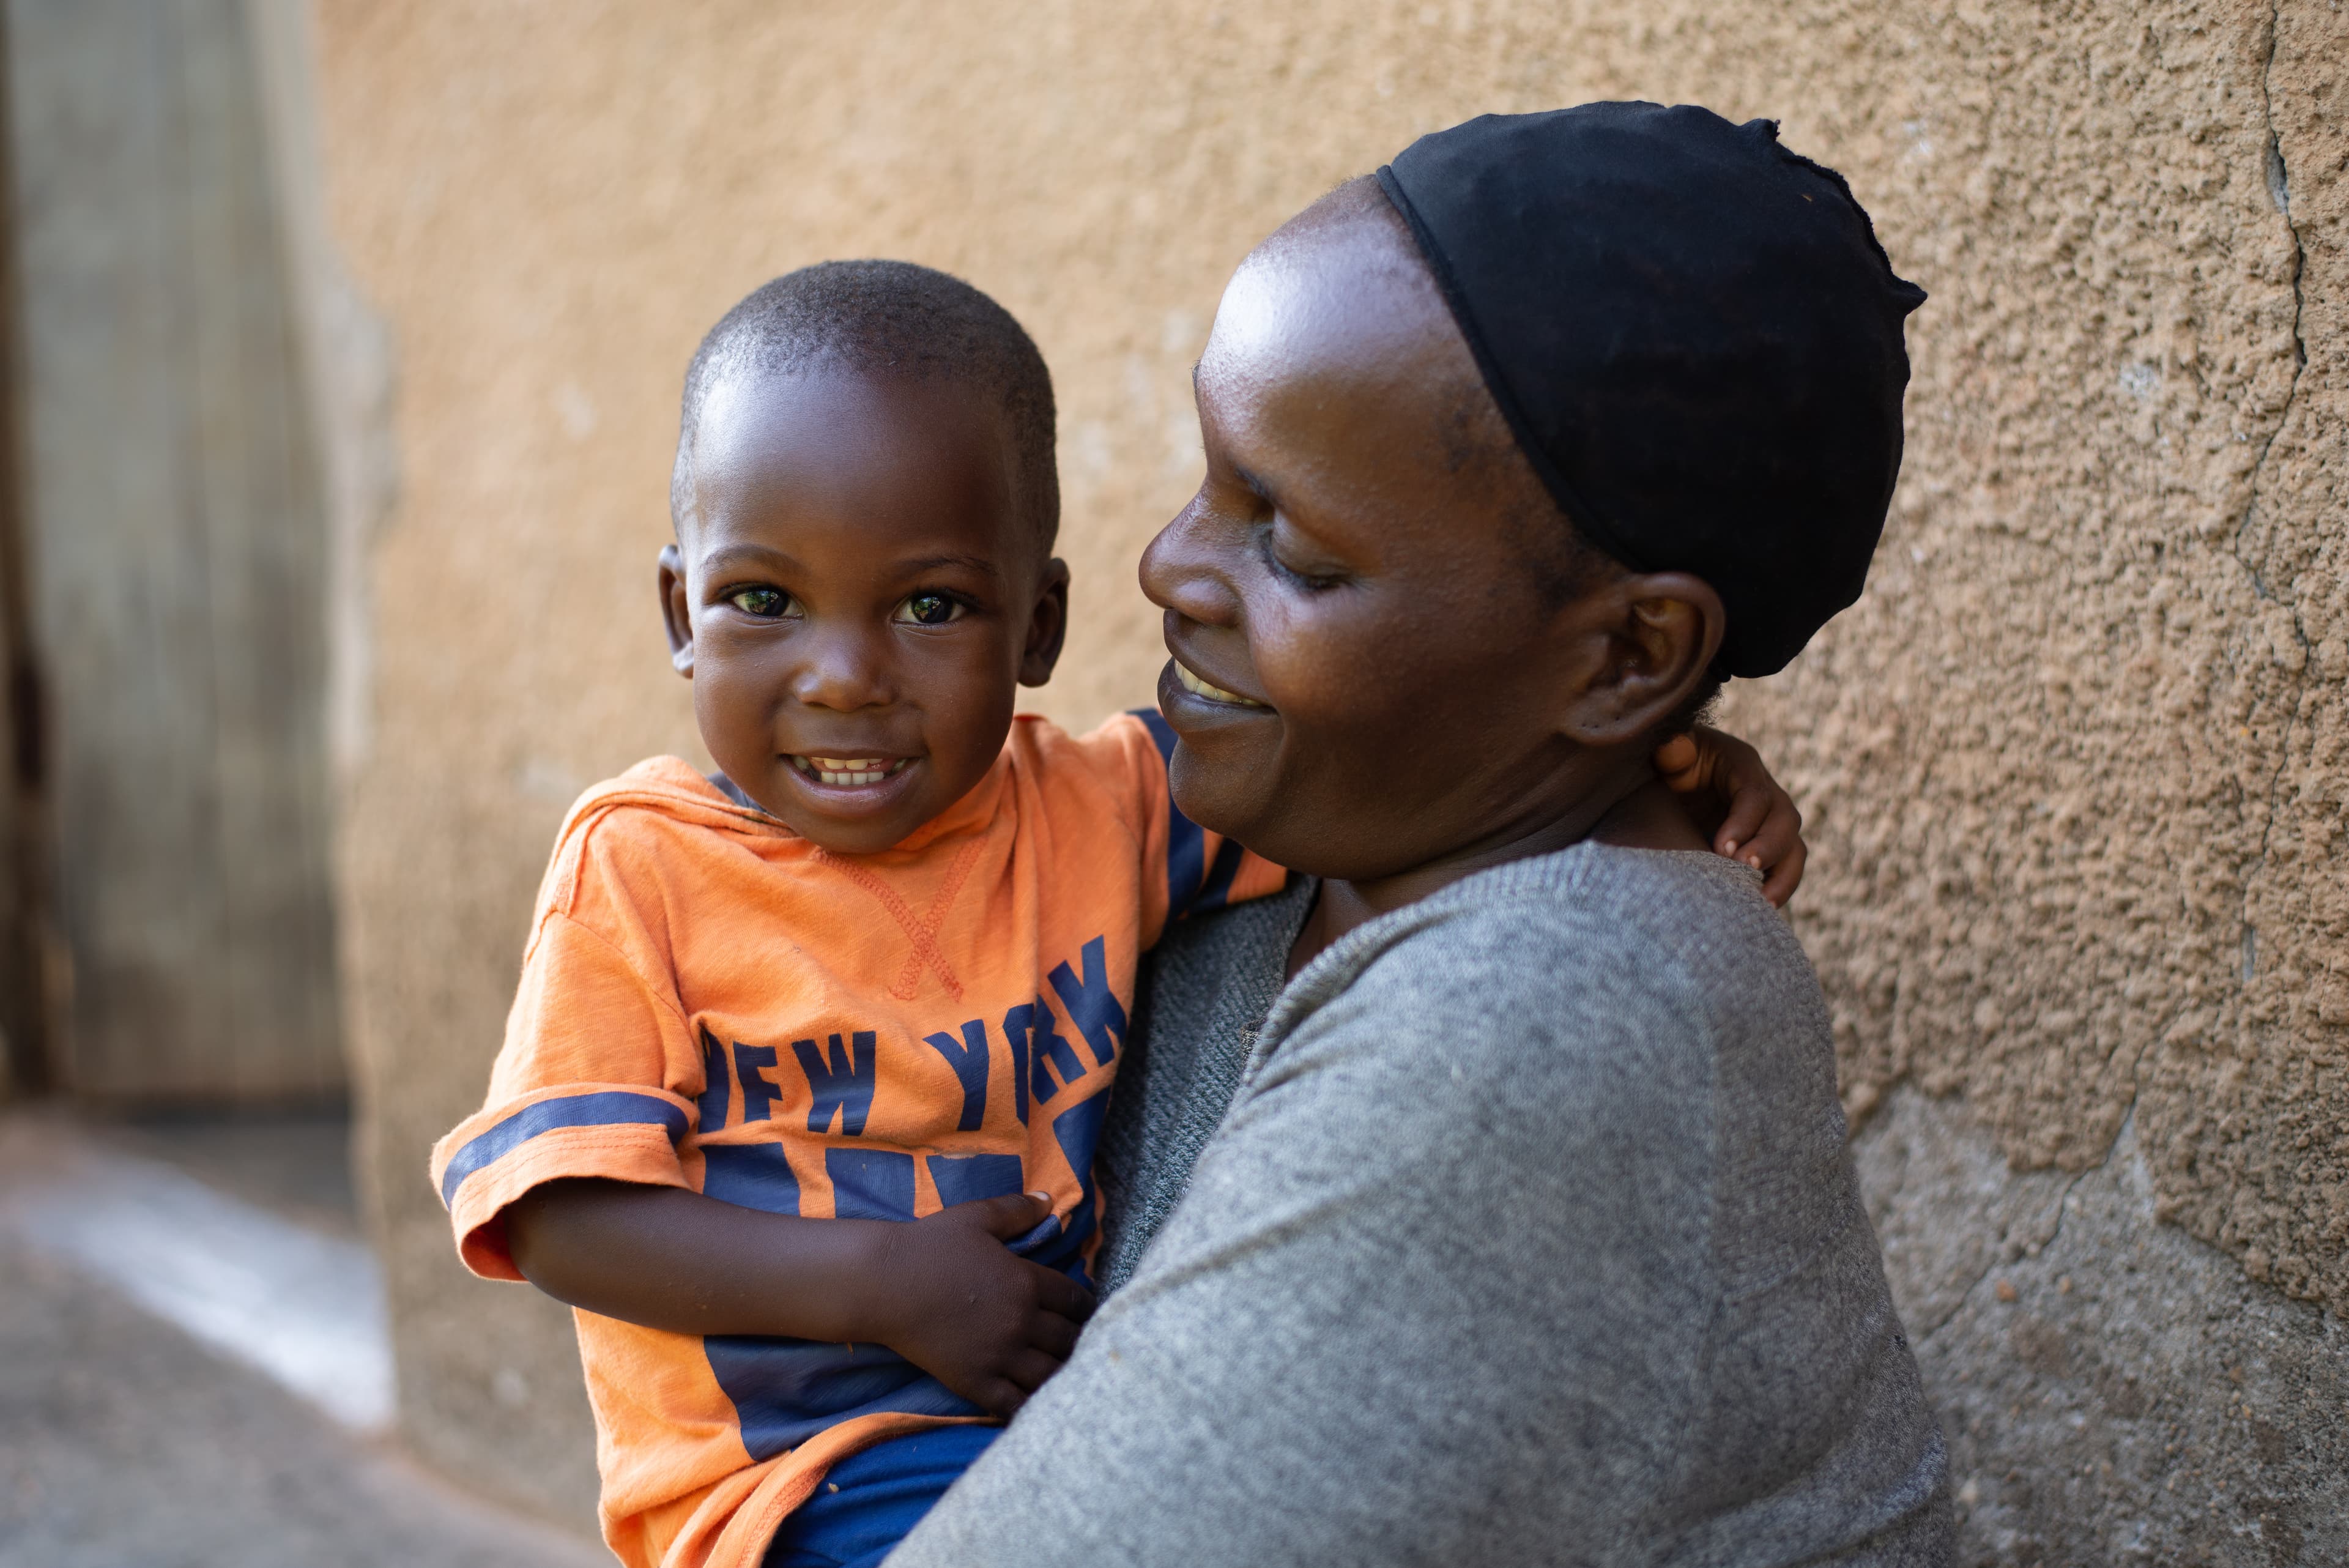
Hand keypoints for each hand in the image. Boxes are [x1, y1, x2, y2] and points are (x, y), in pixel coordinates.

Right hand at [862, 1191, 1095, 1416]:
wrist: (883, 1284)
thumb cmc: (929, 1245)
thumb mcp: (977, 1217)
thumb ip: (1017, 1210)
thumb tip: (1049, 1201)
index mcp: (1026, 1282)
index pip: (1076, 1301)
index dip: (1085, 1307)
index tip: (1083, 1312)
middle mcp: (1020, 1322)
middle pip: (1070, 1340)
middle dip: (1077, 1341)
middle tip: (1076, 1343)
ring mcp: (999, 1356)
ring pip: (1051, 1376)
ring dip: (1061, 1374)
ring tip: (1061, 1372)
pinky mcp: (975, 1382)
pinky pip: (1016, 1405)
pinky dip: (1031, 1404)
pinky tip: (1034, 1400)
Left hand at [1652, 725, 1805, 907]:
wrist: (1667, 785)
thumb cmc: (1667, 764)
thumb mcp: (1668, 751)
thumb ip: (1671, 748)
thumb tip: (1671, 749)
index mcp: (1742, 765)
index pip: (1755, 794)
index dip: (1745, 821)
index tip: (1722, 848)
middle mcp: (1764, 792)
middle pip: (1785, 820)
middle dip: (1769, 848)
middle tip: (1743, 870)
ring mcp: (1769, 822)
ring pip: (1794, 848)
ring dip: (1783, 876)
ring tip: (1762, 903)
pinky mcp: (1765, 847)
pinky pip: (1785, 869)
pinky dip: (1778, 889)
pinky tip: (1760, 911)